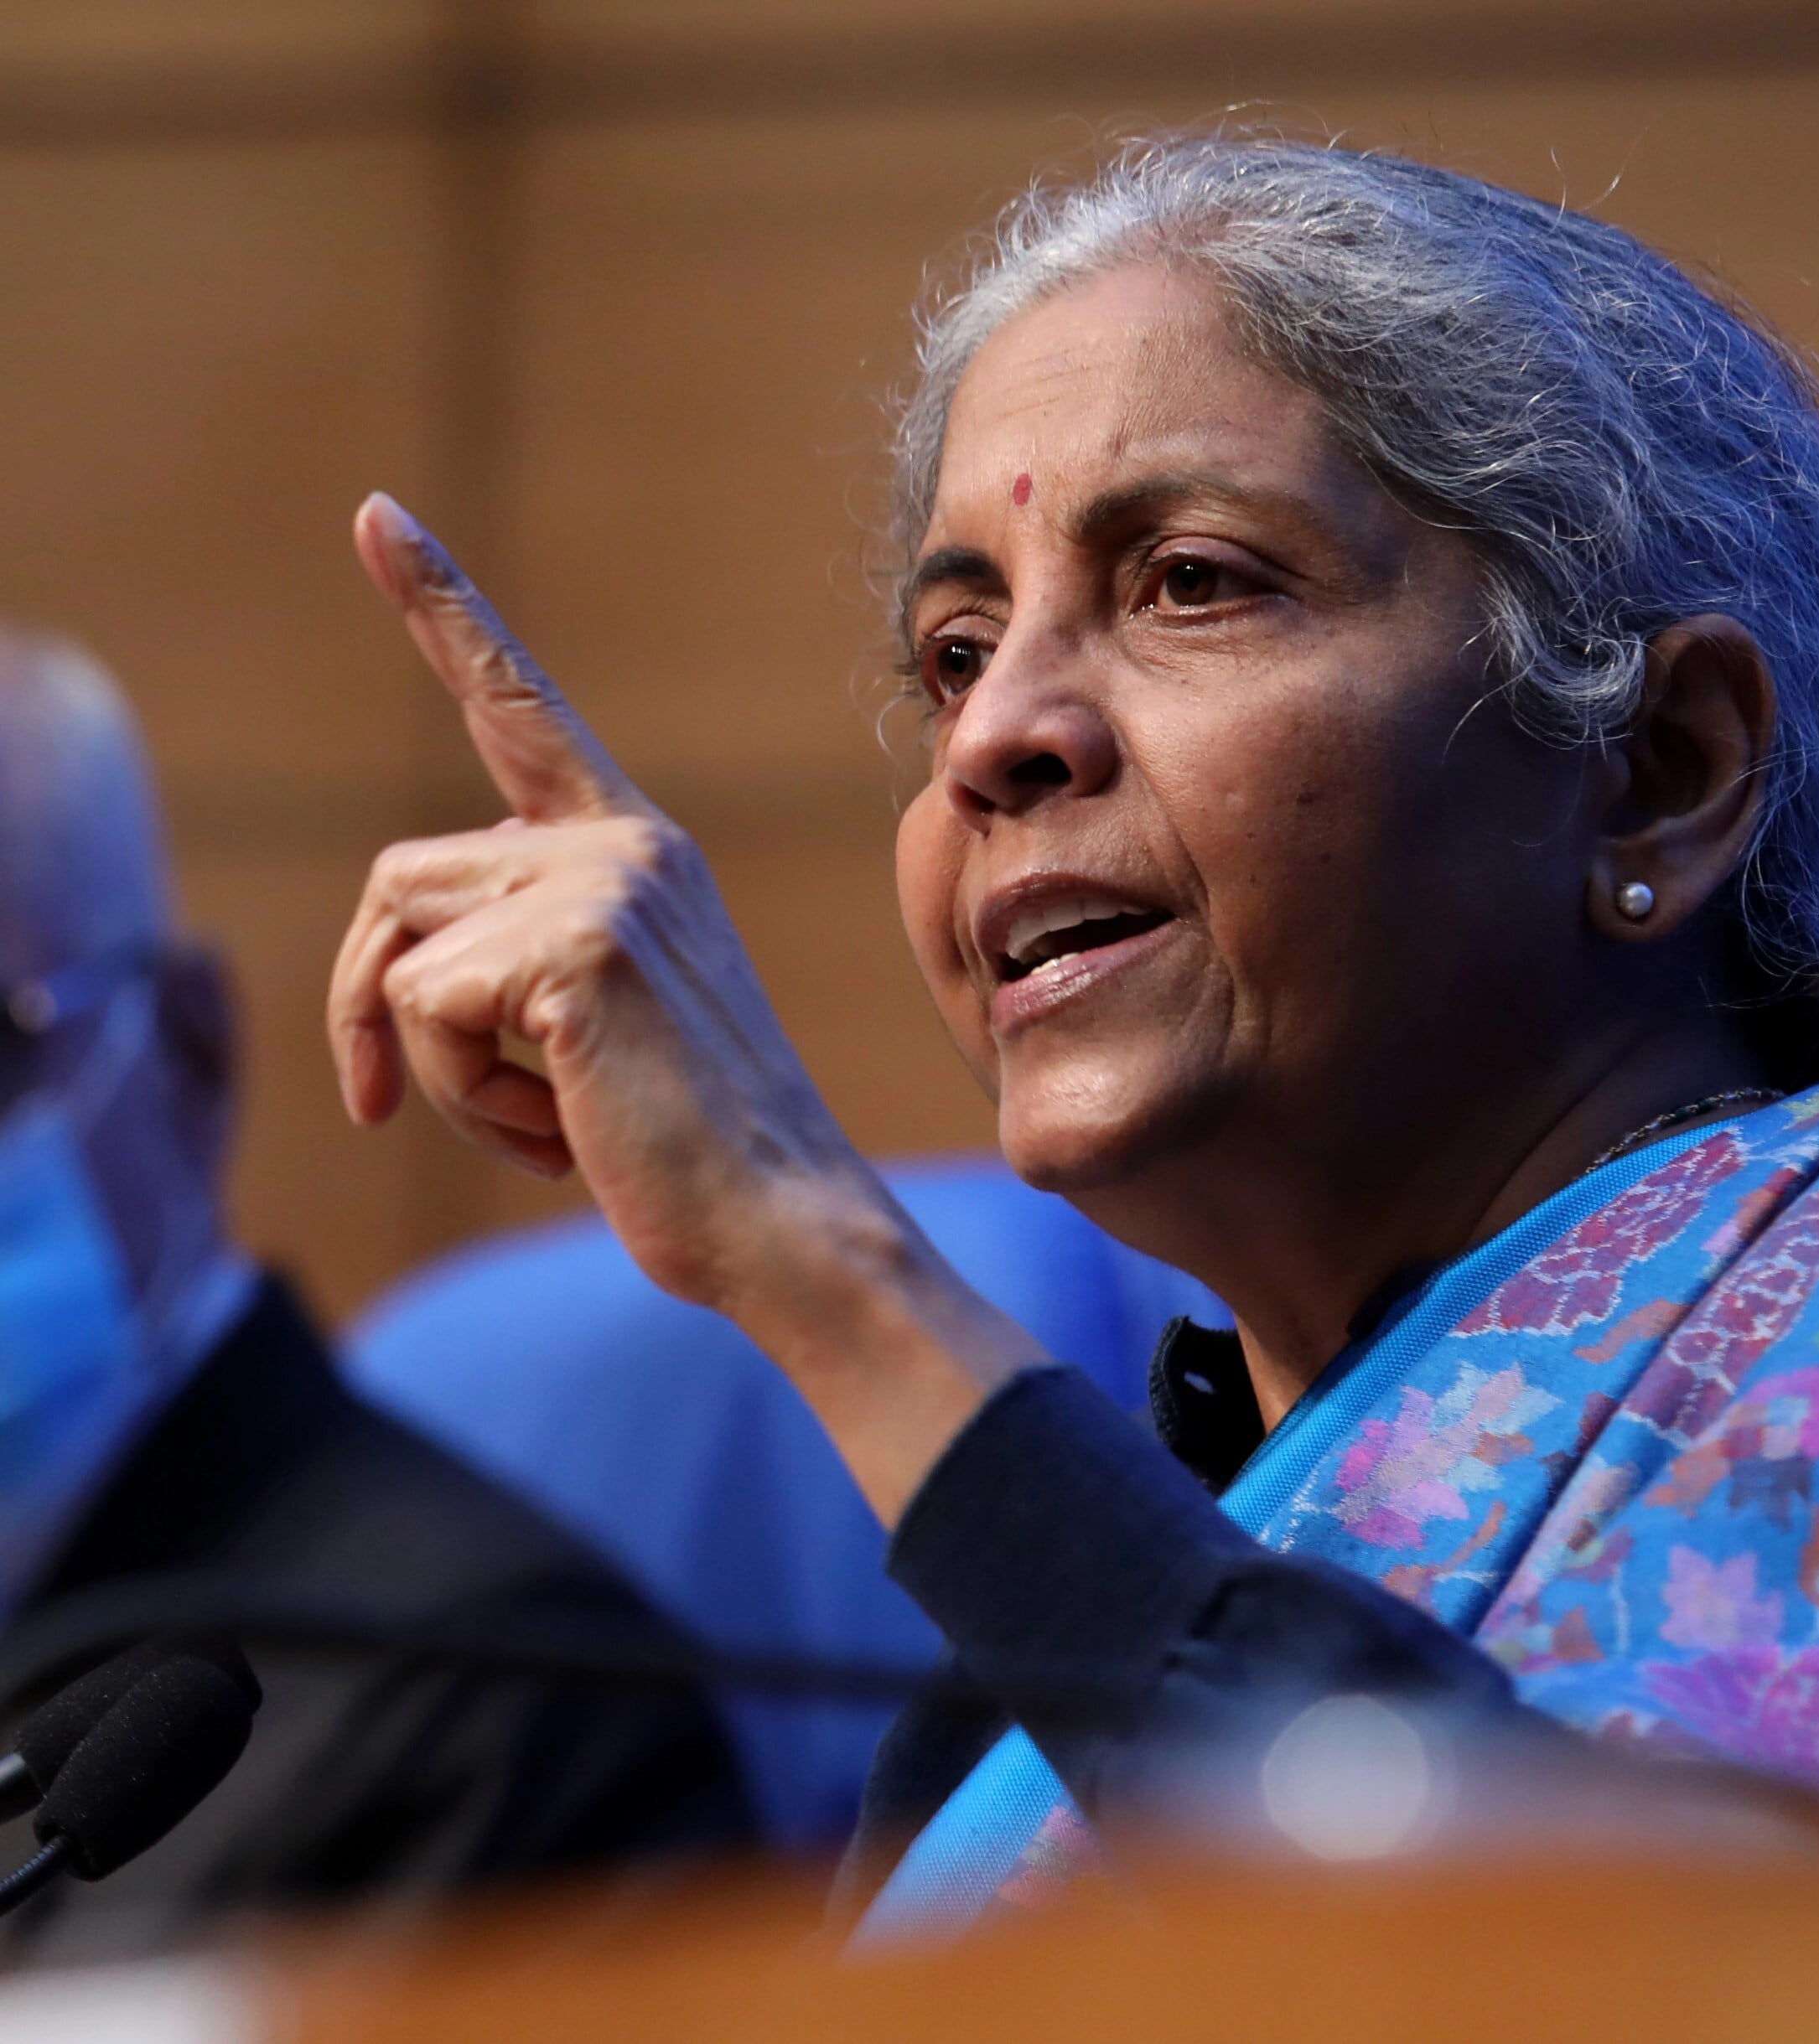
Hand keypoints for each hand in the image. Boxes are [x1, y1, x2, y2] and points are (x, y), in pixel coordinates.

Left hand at [328, 495, 1032, 1508]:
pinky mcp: (577, 947)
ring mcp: (605, 884)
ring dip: (426, 1061)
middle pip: (400, 878)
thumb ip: (519, 957)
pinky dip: (452, 1097)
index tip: (376, 515)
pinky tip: (558, 1132)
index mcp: (637, 852)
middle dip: (373, 1001)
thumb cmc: (686, 1147)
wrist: (784, 1219)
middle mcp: (622, 844)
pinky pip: (418, 1007)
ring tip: (539, 1117)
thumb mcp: (599, 1026)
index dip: (442, 609)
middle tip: (398, 1102)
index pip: (520, 713)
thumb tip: (386, 981)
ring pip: (398, 944)